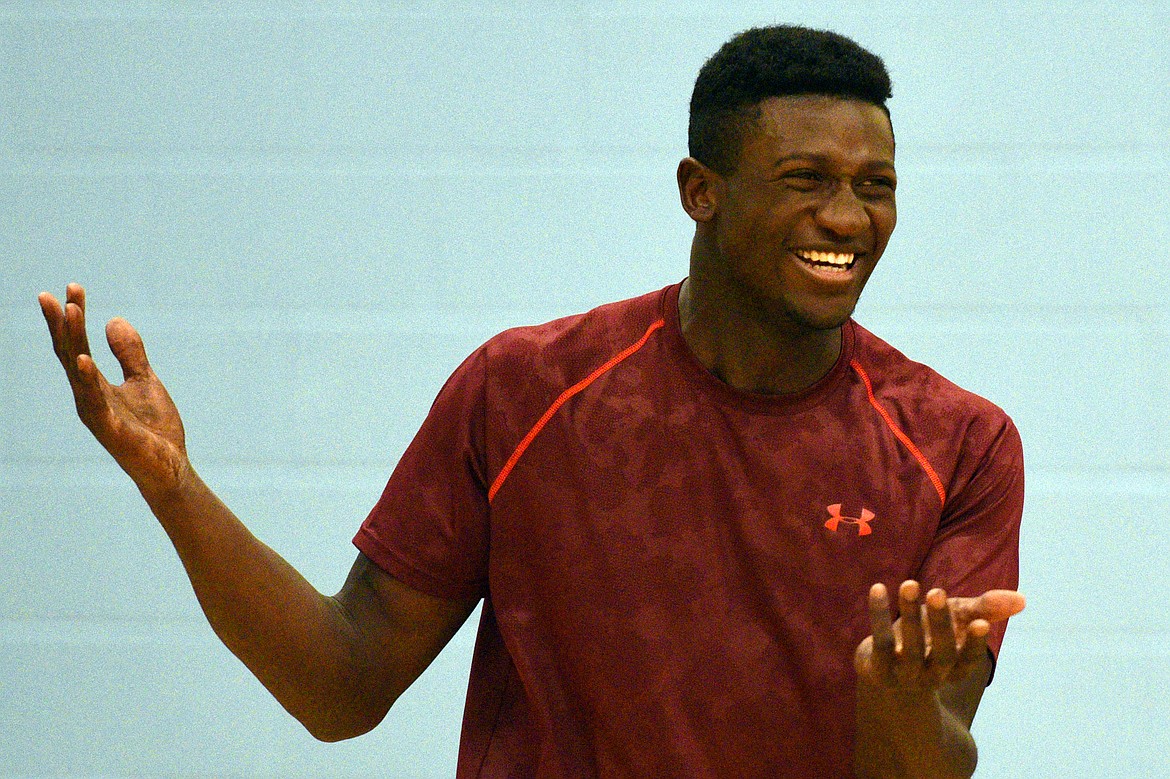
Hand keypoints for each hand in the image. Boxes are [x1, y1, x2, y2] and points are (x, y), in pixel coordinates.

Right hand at [40, 283, 189, 494]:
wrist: (170, 466)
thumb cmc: (153, 428)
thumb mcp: (144, 381)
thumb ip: (129, 353)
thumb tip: (113, 320)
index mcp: (94, 385)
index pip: (77, 345)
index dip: (73, 317)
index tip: (72, 287)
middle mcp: (88, 396)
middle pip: (69, 353)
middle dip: (62, 323)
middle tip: (52, 294)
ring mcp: (97, 413)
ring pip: (78, 371)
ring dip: (73, 341)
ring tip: (70, 312)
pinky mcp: (111, 429)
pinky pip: (95, 401)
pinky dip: (88, 380)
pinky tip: (83, 360)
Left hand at [854, 580, 1024, 692]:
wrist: (886, 669)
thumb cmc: (930, 636)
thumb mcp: (958, 619)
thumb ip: (986, 609)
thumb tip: (1023, 599)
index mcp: (957, 667)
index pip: (970, 661)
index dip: (975, 643)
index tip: (982, 622)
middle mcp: (934, 675)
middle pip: (942, 654)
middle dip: (941, 622)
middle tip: (937, 591)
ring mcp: (905, 675)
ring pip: (911, 648)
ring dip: (910, 613)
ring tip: (910, 583)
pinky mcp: (879, 668)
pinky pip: (880, 641)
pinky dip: (878, 615)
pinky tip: (878, 588)